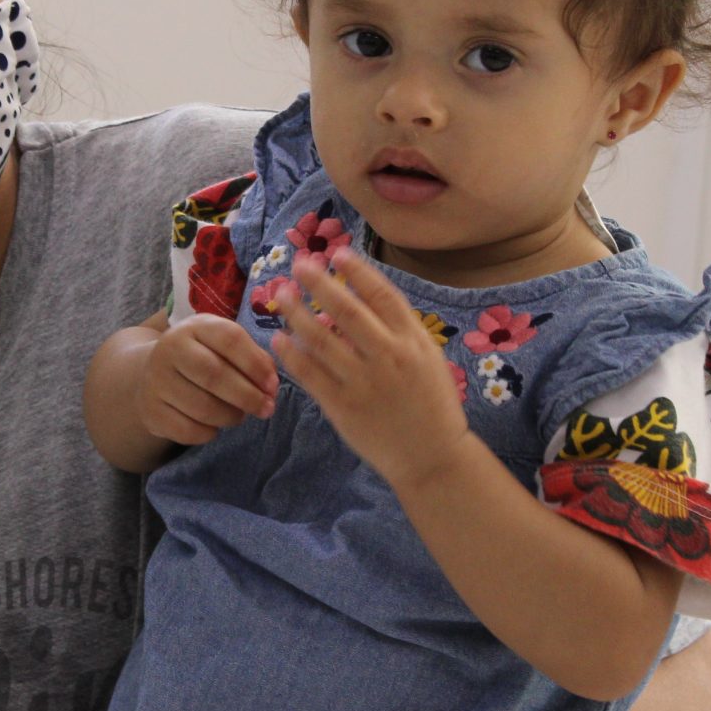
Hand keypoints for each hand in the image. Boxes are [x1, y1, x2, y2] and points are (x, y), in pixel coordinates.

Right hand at [137, 314, 278, 445]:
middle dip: (247, 396)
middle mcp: (170, 348)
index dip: (255, 364)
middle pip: (214, 375)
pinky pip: (187, 430)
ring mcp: (156, 380)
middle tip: (267, 409)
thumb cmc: (201, 357)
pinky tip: (214, 426)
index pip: (229, 339)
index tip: (273, 385)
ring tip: (240, 416)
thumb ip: (252, 358)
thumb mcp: (223, 346)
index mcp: (194, 327)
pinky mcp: (150, 410)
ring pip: (202, 407)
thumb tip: (271, 384)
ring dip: (230, 416)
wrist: (151, 373)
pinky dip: (209, 433)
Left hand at [272, 246, 471, 487]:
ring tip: (282, 295)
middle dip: (319, 282)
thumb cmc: (431, 404)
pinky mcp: (342, 406)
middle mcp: (388, 356)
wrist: (432, 457)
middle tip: (299, 264)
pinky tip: (279, 337)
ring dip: (296, 312)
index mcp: (413, 341)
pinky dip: (291, 353)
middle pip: (346, 310)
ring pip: (320, 339)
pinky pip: (309, 373)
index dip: (357, 271)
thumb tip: (365, 295)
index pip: (382, 295)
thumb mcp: (429, 358)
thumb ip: (401, 329)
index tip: (336, 253)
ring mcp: (363, 382)